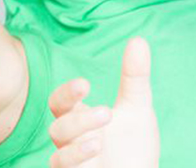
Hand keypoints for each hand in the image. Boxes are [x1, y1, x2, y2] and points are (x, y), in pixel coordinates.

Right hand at [48, 38, 158, 167]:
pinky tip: (95, 146)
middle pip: (57, 122)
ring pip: (58, 141)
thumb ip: (134, 77)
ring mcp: (72, 158)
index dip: (67, 93)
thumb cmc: (133, 146)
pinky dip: (74, 155)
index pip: (60, 101)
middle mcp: (71, 138)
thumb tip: (138, 40)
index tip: (85, 84)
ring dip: (78, 132)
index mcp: (80, 118)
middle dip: (78, 116)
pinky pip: (60, 164)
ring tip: (105, 127)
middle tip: (107, 112)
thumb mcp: (137, 109)